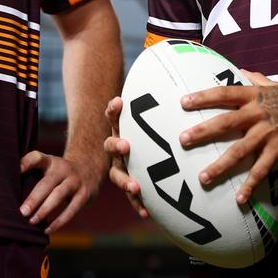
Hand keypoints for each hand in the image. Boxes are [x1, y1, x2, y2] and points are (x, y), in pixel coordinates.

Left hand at [19, 151, 96, 232]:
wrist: (90, 170)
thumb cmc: (59, 174)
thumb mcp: (49, 167)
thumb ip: (33, 175)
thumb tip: (9, 194)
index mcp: (51, 161)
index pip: (38, 158)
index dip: (27, 162)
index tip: (17, 170)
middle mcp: (63, 169)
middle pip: (47, 183)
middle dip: (34, 198)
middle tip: (22, 211)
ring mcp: (75, 181)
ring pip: (58, 195)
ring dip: (45, 210)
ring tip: (32, 221)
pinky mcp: (84, 194)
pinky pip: (71, 210)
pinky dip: (59, 221)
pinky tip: (48, 230)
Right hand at [103, 96, 148, 218]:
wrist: (141, 151)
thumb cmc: (150, 127)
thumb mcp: (152, 113)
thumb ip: (156, 96)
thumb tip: (167, 64)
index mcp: (122, 128)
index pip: (113, 115)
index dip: (114, 109)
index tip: (120, 101)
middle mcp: (118, 146)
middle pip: (111, 144)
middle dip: (117, 144)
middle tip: (126, 145)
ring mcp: (121, 166)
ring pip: (117, 174)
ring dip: (125, 180)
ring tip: (135, 187)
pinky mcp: (131, 183)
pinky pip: (132, 195)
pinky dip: (137, 203)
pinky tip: (146, 213)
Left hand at [179, 71, 277, 204]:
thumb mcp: (274, 85)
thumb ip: (255, 79)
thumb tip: (239, 69)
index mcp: (254, 95)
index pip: (224, 94)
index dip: (203, 97)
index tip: (183, 102)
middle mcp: (259, 113)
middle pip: (226, 122)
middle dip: (202, 131)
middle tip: (183, 140)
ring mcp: (269, 133)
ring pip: (240, 151)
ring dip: (220, 166)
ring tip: (202, 177)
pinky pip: (262, 170)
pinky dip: (250, 185)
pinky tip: (239, 199)